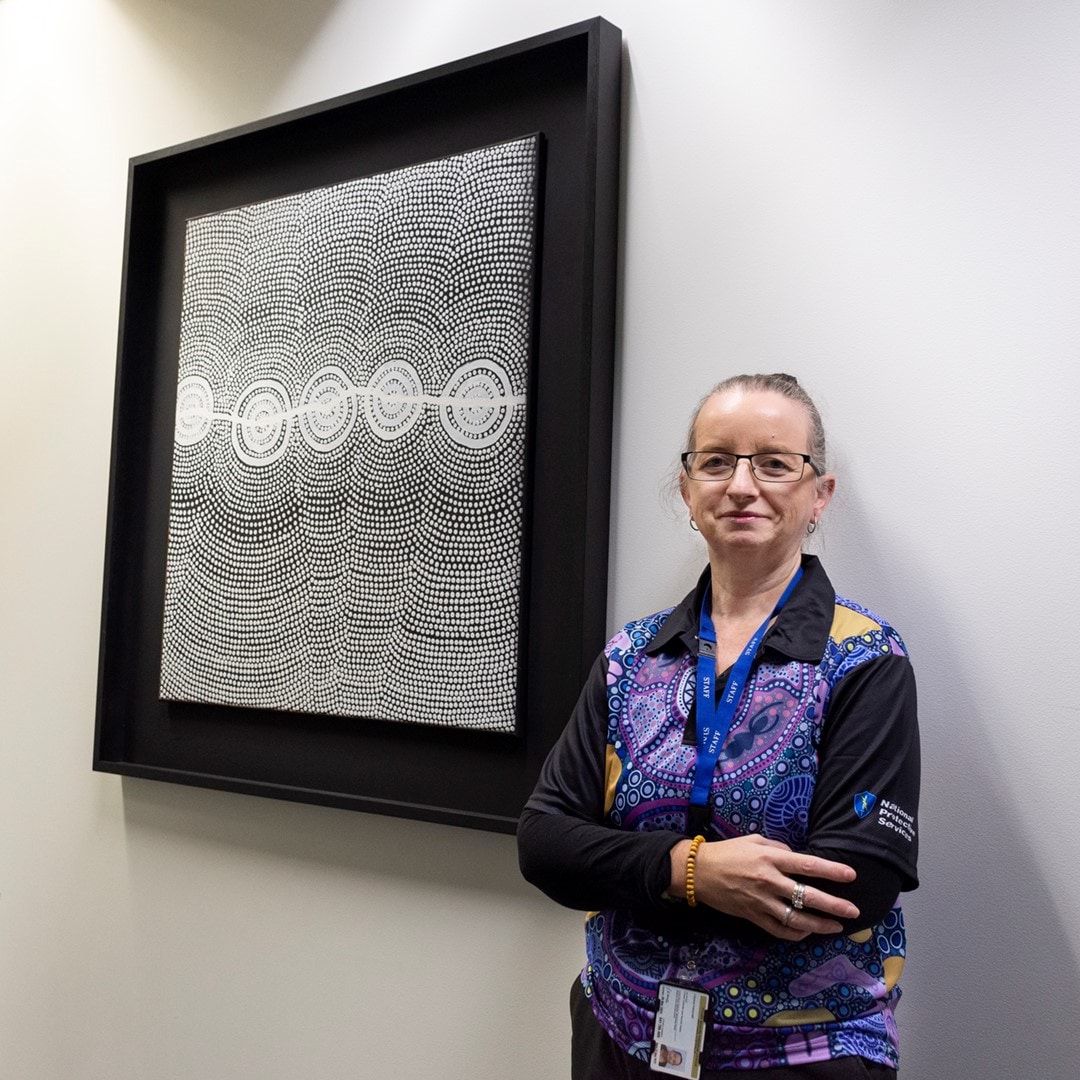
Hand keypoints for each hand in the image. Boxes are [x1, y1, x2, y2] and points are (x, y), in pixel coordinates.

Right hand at [668, 834, 858, 940]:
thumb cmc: (728, 852)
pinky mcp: (753, 916)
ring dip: (820, 925)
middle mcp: (769, 881)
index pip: (808, 865)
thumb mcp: (754, 840)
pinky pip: (779, 930)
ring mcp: (761, 902)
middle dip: (834, 905)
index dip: (832, 871)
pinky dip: (796, 934)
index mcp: (770, 858)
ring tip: (836, 926)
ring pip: (797, 918)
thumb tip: (797, 857)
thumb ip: (779, 848)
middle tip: (853, 911)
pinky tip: (808, 933)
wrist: (699, 871)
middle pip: (808, 896)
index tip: (851, 875)